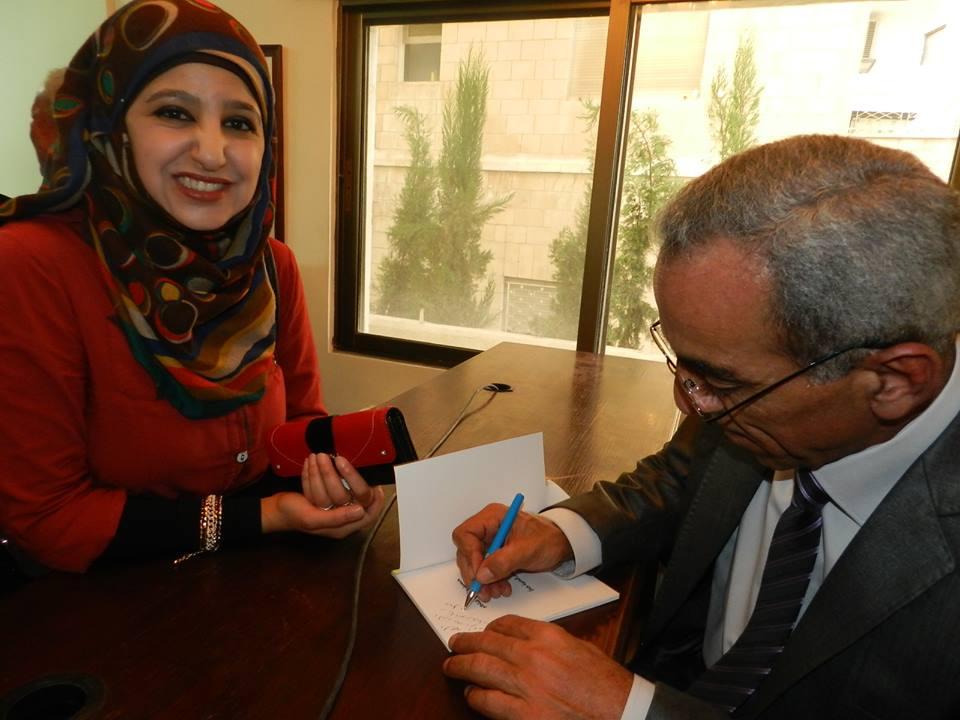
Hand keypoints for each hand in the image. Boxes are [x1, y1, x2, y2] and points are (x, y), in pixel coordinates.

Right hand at [261, 453, 384, 536]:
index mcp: (343, 527)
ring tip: (316, 456)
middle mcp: (344, 516)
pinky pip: (333, 479)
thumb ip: (336, 518)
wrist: (276, 509)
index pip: (369, 512)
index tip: (369, 478)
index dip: (374, 497)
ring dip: (326, 469)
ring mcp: (338, 503)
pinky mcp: (330, 492)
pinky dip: (322, 470)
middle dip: (334, 474)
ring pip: (340, 484)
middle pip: (350, 493)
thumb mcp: (312, 519)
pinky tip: (313, 462)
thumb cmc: (292, 516)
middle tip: (323, 457)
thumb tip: (361, 511)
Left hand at [443, 615, 632, 719]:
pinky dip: (475, 697)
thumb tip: (521, 642)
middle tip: (453, 644)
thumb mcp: (577, 647)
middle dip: (465, 643)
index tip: (483, 631)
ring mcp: (526, 687)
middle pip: (487, 644)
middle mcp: (532, 657)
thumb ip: (546, 642)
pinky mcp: (524, 715)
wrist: (618, 710)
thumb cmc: (603, 681)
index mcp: (547, 636)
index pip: (507, 623)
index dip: (489, 627)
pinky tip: (471, 694)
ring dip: (461, 667)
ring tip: (451, 666)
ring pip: (481, 670)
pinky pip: (488, 702)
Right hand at [452, 506, 572, 602]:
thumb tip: (481, 575)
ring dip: (482, 581)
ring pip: (473, 563)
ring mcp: (489, 541)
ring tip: (496, 592)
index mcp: (492, 517)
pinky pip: (484, 569)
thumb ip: (503, 561)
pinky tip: (501, 588)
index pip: (466, 534)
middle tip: (484, 591)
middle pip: (466, 550)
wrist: (561, 544)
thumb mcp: (527, 550)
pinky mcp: (494, 553)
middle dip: (475, 573)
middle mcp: (487, 527)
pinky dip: (490, 581)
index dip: (469, 555)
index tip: (479, 574)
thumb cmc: (548, 539)